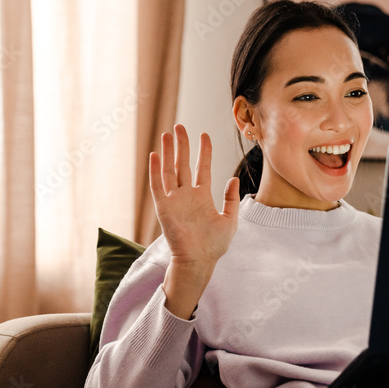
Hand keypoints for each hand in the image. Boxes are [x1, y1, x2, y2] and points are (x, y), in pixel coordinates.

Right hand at [149, 125, 239, 268]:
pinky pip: (157, 186)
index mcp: (202, 197)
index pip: (202, 168)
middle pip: (183, 164)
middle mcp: (187, 196)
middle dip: (182, 145)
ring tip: (167, 134)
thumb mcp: (230, 220)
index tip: (204, 135)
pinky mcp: (163, 208)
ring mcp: (174, 200)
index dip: (203, 152)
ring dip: (168, 152)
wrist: (199, 260)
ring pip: (169, 170)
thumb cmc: (214, 245)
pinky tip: (155, 155)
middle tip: (180, 127)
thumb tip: (233, 179)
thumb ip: (230, 199)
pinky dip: (156, 171)